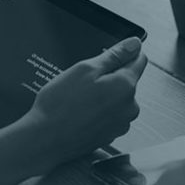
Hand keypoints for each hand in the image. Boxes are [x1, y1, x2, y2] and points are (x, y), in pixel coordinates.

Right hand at [24, 37, 146, 167]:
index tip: (108, 56)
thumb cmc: (61, 104)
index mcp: (126, 86)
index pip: (139, 60)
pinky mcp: (111, 135)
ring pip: (117, 99)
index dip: (124, 54)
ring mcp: (122, 124)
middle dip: (109, 77)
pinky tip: (80, 113)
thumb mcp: (85, 69)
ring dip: (104, 95)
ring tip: (79, 99)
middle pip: (127, 81)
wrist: (46, 140)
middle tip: (84, 81)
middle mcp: (130, 107)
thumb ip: (114, 55)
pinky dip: (99, 111)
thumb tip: (135, 44)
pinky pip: (110, 115)